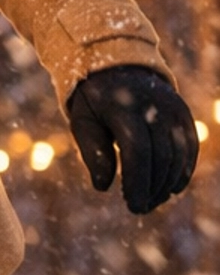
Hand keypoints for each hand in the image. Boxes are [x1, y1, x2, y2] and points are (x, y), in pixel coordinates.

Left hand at [67, 65, 198, 214]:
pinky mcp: (184, 114)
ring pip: (178, 155)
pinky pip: (190, 147)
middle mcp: (154, 107)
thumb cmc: (96, 101)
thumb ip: (93, 152)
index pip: (137, 150)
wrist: (121, 66)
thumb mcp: (83, 121)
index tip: (131, 204)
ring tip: (150, 201)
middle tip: (139, 208)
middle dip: (151, 188)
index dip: (137, 181)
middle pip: (161, 156)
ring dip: (166, 184)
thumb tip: (103, 186)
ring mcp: (173, 109)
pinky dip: (183, 171)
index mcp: (124, 107)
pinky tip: (171, 189)